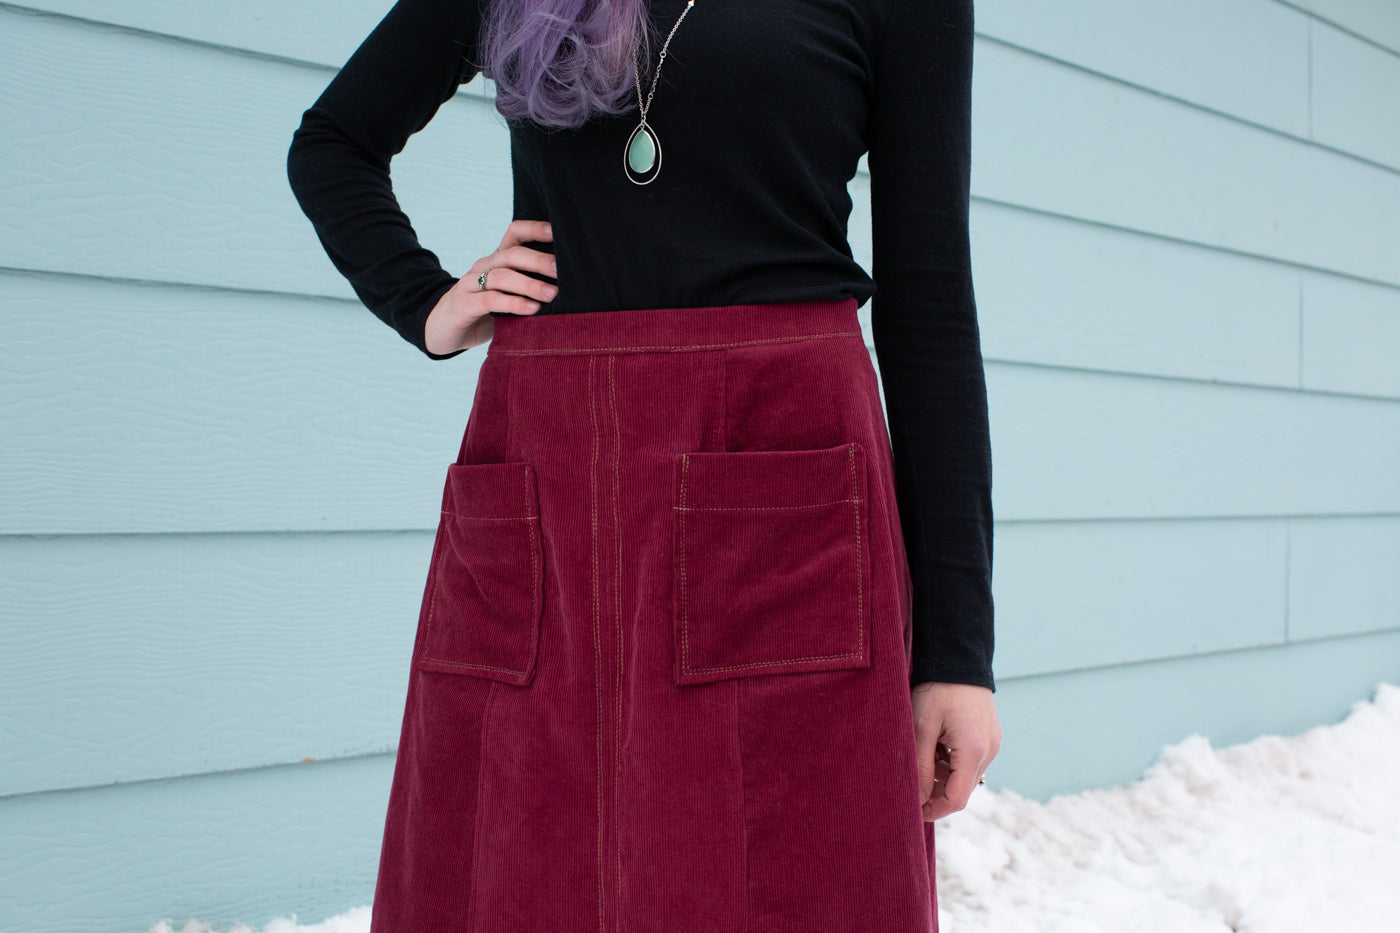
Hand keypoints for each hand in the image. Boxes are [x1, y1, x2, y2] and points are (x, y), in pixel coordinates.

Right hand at [424, 219, 558, 355]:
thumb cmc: (484, 314)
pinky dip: (513, 303)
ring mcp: (470, 285)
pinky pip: (490, 300)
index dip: (535, 229)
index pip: (514, 233)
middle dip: (539, 261)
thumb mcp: (508, 296)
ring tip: (553, 294)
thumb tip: (569, 287)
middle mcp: (482, 266)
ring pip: (501, 276)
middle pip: (511, 254)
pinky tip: (532, 309)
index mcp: (496, 260)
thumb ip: (529, 288)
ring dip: (529, 284)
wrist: (442, 330)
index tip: (559, 232)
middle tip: (563, 271)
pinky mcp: (463, 306)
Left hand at [910, 681, 1000, 820]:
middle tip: (912, 780)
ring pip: (967, 776)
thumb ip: (922, 766)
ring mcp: (993, 744)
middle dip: (937, 792)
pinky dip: (953, 762)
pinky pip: (971, 761)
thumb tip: (919, 798)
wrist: (959, 660)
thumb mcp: (922, 728)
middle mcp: (989, 751)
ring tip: (924, 751)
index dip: (934, 810)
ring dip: (944, 775)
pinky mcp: (991, 737)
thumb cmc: (937, 690)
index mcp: (973, 750)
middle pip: (963, 790)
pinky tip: (937, 744)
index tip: (914, 810)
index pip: (956, 799)